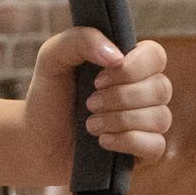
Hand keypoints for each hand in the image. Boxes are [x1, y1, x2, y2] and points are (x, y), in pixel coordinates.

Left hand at [22, 29, 170, 184]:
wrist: (34, 143)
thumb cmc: (49, 98)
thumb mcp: (53, 58)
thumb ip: (81, 40)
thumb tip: (117, 56)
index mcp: (129, 65)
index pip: (156, 56)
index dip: (133, 67)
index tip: (98, 79)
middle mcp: (144, 93)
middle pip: (161, 88)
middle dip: (121, 97)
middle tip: (88, 104)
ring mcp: (146, 124)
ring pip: (160, 118)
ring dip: (120, 120)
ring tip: (90, 125)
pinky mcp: (143, 154)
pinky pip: (157, 146)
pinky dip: (129, 142)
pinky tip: (103, 142)